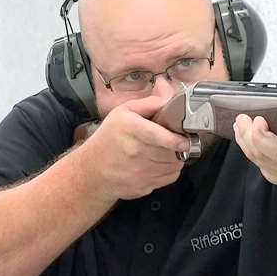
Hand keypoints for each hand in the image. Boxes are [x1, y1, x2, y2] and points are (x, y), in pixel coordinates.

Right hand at [74, 95, 189, 200]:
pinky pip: (170, 177)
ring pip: (174, 164)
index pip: (159, 136)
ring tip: (167, 149)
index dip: (177, 140)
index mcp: (130, 129)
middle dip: (180, 145)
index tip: (186, 140)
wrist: (91, 171)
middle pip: (171, 151)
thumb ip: (150, 102)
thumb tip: (167, 89)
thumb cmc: (109, 138)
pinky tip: (161, 162)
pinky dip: (171, 169)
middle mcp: (135, 152)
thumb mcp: (123, 112)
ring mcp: (139, 172)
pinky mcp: (144, 186)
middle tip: (178, 139)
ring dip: (176, 156)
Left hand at [232, 114, 276, 185]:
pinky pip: (254, 160)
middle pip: (261, 154)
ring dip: (244, 138)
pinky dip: (247, 145)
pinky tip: (243, 133)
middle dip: (247, 134)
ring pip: (254, 158)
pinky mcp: (271, 175)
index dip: (263, 136)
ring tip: (240, 123)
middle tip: (242, 118)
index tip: (258, 120)